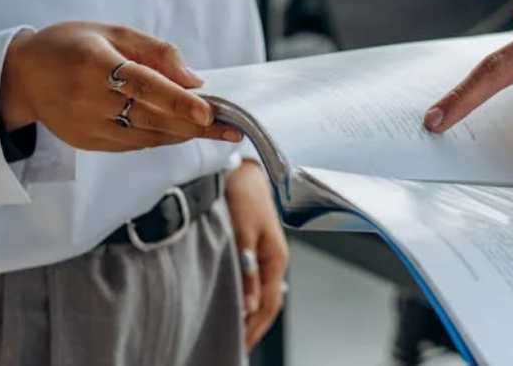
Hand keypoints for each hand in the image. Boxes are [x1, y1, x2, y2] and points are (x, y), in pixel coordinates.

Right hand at [0, 23, 240, 151]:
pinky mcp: (88, 142)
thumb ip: (155, 52)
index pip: (144, 85)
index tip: (208, 111)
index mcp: (94, 64)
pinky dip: (162, 137)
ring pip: (147, 136)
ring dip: (184, 133)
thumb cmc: (70, 46)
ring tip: (216, 129)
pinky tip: (182, 131)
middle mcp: (89, 99)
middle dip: (196, 125)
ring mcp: (87, 125)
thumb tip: (193, 79)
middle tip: (232, 128)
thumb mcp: (112, 32)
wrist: (21, 77)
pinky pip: (134, 144)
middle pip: (152, 117)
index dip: (178, 100)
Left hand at [226, 160, 288, 351]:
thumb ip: (246, 271)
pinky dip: (246, 295)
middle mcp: (274, 257)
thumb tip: (249, 306)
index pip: (269, 303)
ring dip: (250, 311)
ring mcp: (264, 252)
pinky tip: (237, 302)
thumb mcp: (243, 233)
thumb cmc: (244, 193)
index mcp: (277, 257)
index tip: (240, 345)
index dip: (256, 327)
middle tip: (236, 345)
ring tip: (236, 330)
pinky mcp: (253, 245)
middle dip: (254, 325)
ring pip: (261, 291)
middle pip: (268, 301)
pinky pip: (254, 279)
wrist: (240, 166)